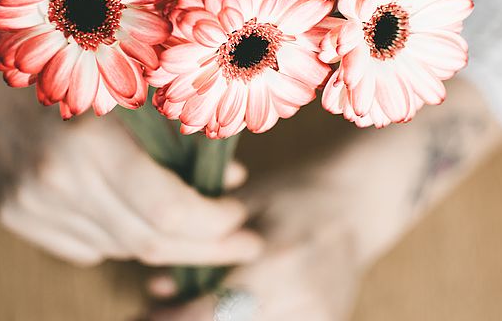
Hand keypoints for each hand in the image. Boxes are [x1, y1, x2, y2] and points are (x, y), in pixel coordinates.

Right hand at [0, 111, 261, 267]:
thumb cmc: (78, 70)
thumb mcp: (136, 88)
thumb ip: (183, 137)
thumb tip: (232, 182)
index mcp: (90, 142)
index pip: (167, 211)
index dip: (214, 224)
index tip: (242, 217)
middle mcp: (56, 181)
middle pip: (147, 242)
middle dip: (205, 248)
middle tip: (243, 244)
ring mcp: (30, 205)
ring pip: (119, 249)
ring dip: (164, 242)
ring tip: (193, 225)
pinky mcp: (14, 216)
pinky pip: (86, 247)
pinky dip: (120, 236)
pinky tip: (134, 213)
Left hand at [145, 173, 365, 320]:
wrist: (356, 203)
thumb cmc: (293, 194)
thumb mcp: (244, 206)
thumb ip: (202, 245)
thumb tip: (155, 289)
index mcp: (278, 258)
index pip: (212, 311)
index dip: (173, 320)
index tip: (146, 314)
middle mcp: (302, 295)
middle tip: (155, 315)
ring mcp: (319, 317)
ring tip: (187, 311)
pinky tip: (227, 312)